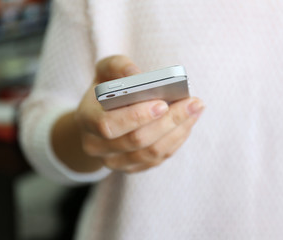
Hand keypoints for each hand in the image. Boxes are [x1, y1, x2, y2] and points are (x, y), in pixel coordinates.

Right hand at [75, 56, 204, 172]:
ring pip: (151, 153)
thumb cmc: (104, 92)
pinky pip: (158, 159)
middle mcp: (97, 146)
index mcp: (86, 120)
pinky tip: (188, 122)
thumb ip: (117, 66)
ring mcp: (114, 161)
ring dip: (178, 130)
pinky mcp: (132, 168)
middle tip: (193, 102)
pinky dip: (176, 140)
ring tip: (196, 109)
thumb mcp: (103, 72)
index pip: (108, 125)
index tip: (163, 103)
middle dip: (169, 121)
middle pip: (136, 141)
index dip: (136, 117)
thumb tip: (138, 74)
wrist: (96, 121)